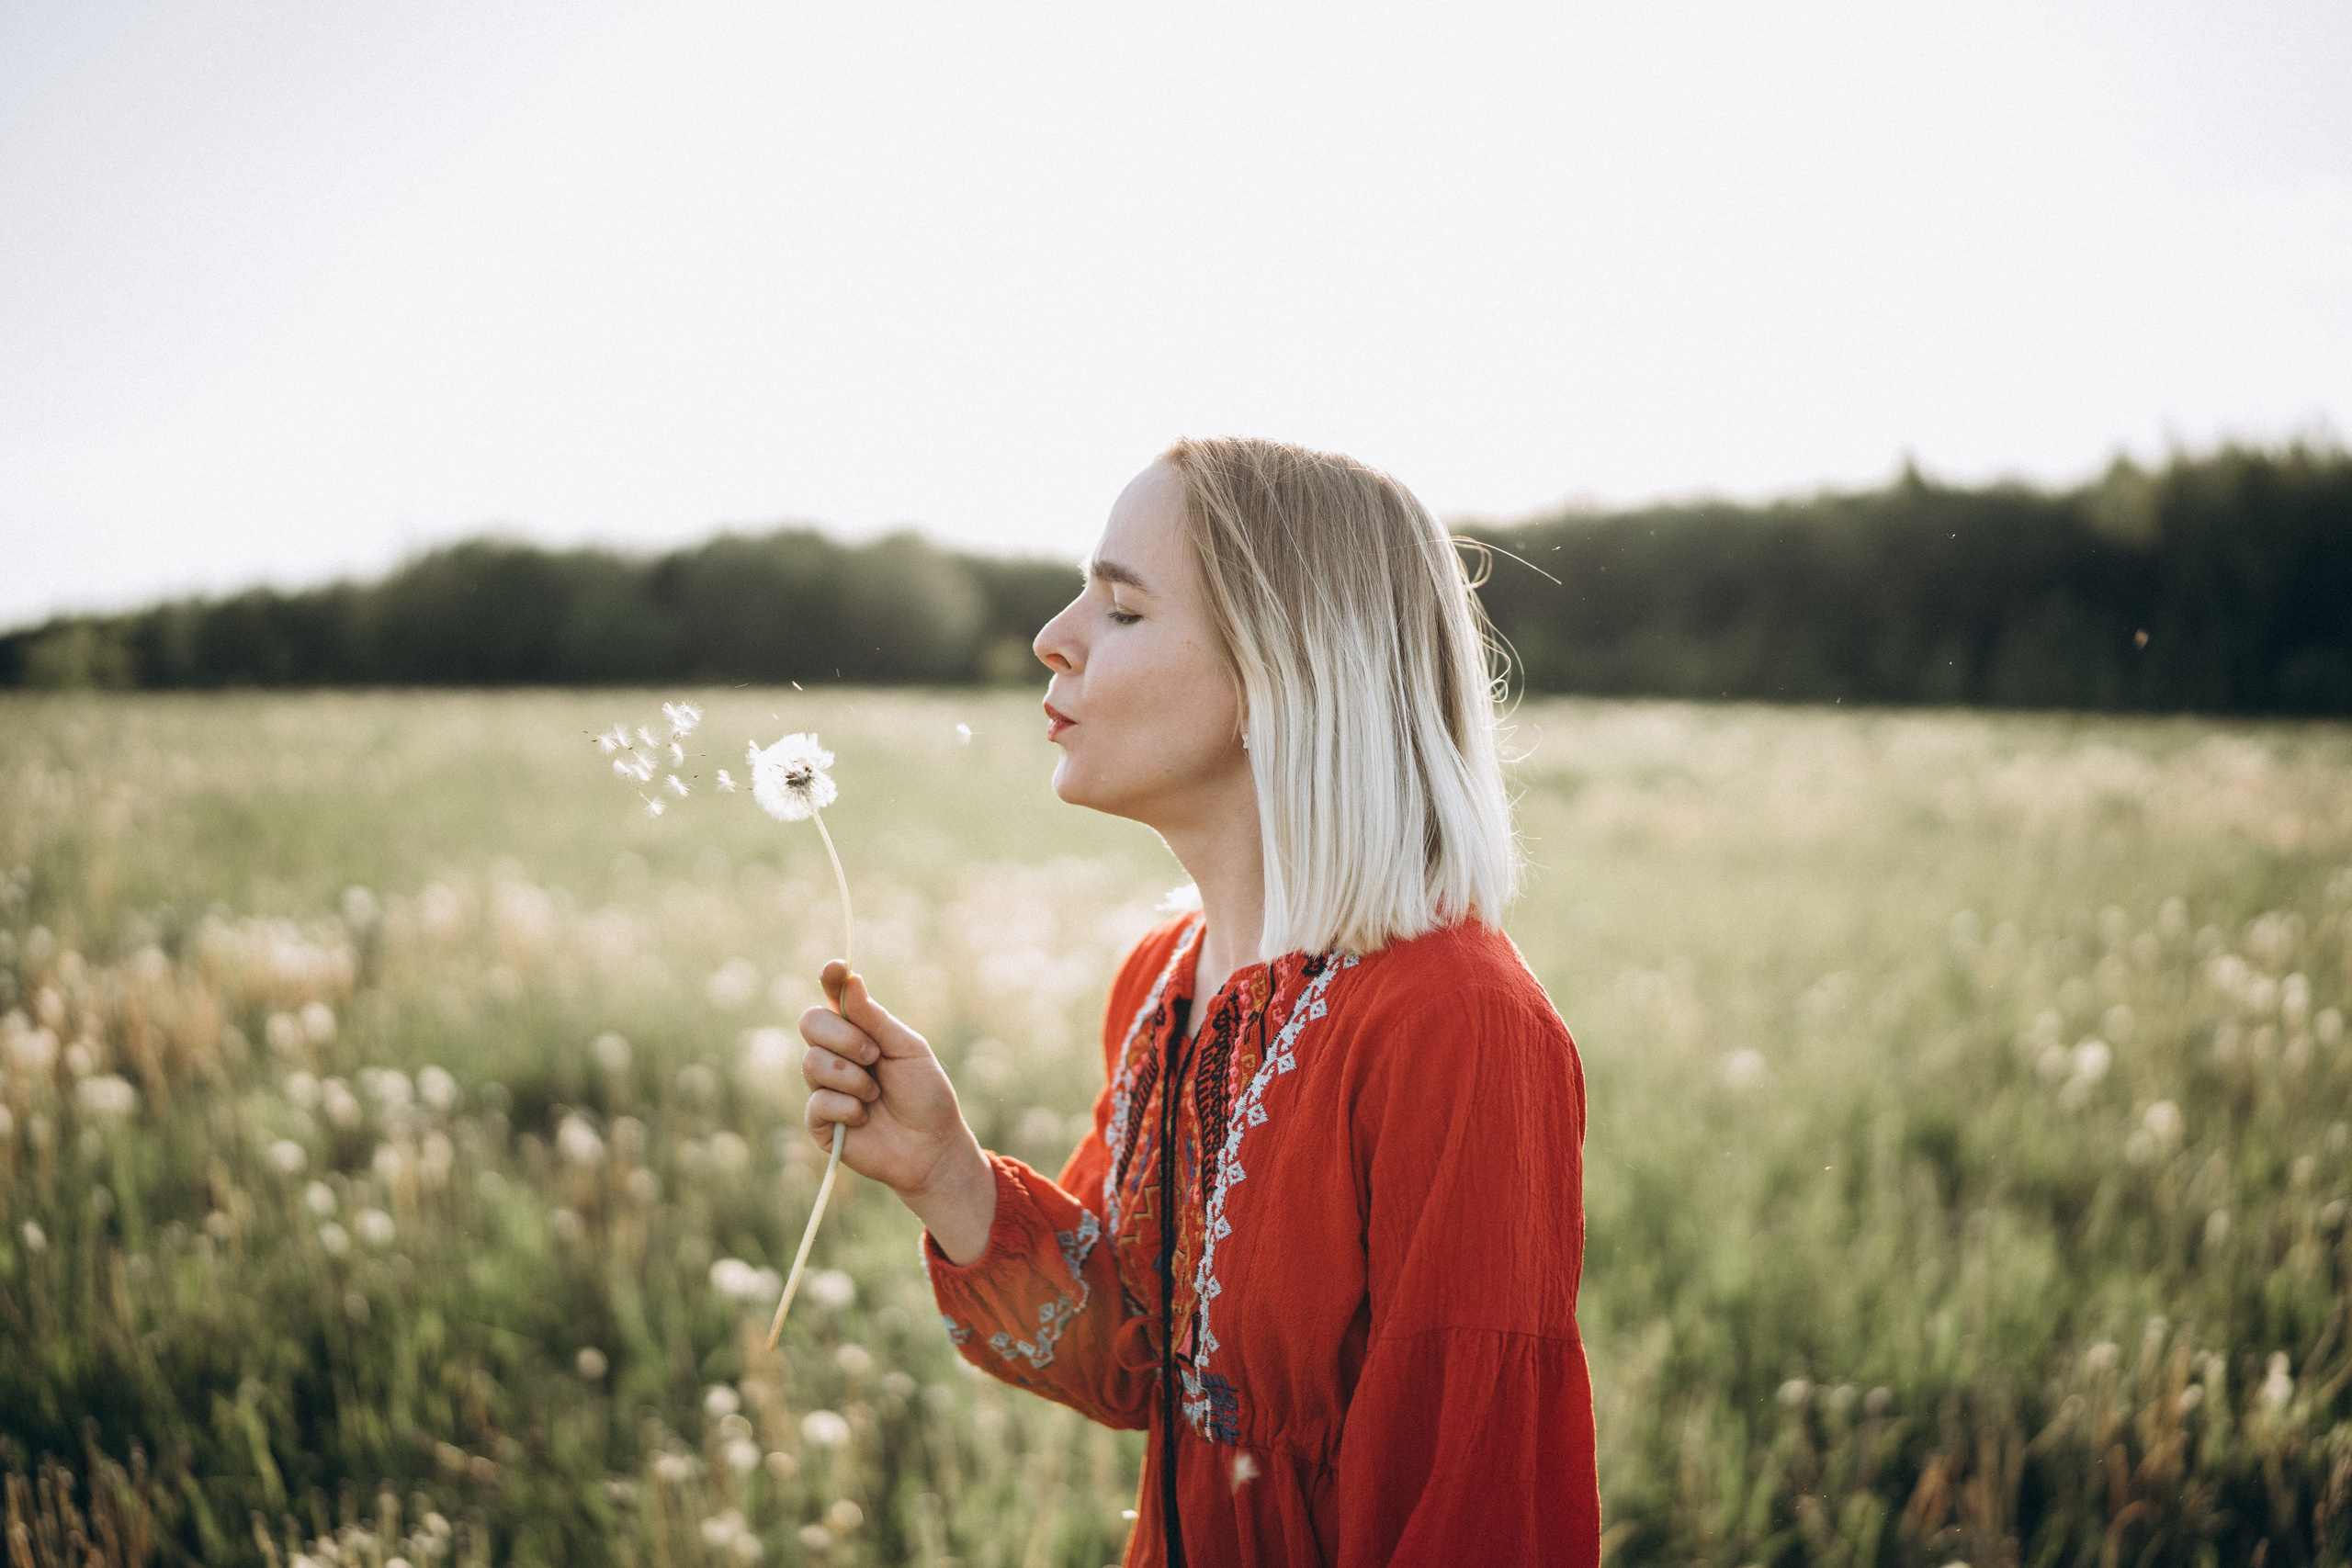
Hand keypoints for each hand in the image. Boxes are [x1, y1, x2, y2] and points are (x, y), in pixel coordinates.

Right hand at [799, 962, 995, 1261]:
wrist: (933, 1146)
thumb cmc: (926, 1095)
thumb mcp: (908, 1049)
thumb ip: (876, 1019)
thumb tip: (850, 981)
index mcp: (859, 1032)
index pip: (834, 997)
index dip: (831, 979)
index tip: (836, 968)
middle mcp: (837, 1055)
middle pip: (810, 1022)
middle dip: (843, 1036)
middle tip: (874, 1054)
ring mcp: (825, 1087)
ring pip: (812, 1062)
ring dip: (852, 1077)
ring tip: (876, 1094)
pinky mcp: (820, 1122)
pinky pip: (818, 1101)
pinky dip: (847, 1107)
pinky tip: (865, 1117)